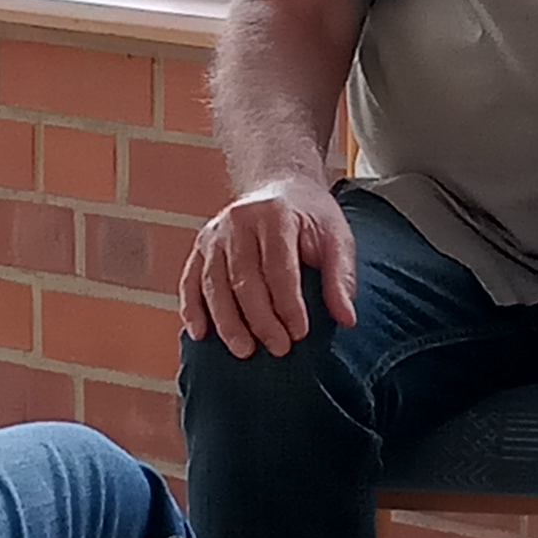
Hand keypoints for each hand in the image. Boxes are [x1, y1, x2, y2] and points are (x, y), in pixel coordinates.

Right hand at [181, 177, 358, 358]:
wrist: (280, 186)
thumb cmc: (310, 217)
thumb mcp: (336, 238)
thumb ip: (341, 277)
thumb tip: (347, 320)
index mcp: (275, 215)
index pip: (279, 267)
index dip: (288, 304)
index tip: (299, 334)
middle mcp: (239, 221)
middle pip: (244, 279)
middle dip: (260, 319)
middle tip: (278, 348)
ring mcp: (214, 234)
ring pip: (213, 284)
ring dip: (227, 322)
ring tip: (244, 350)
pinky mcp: (200, 247)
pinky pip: (190, 280)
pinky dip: (191, 309)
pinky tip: (200, 334)